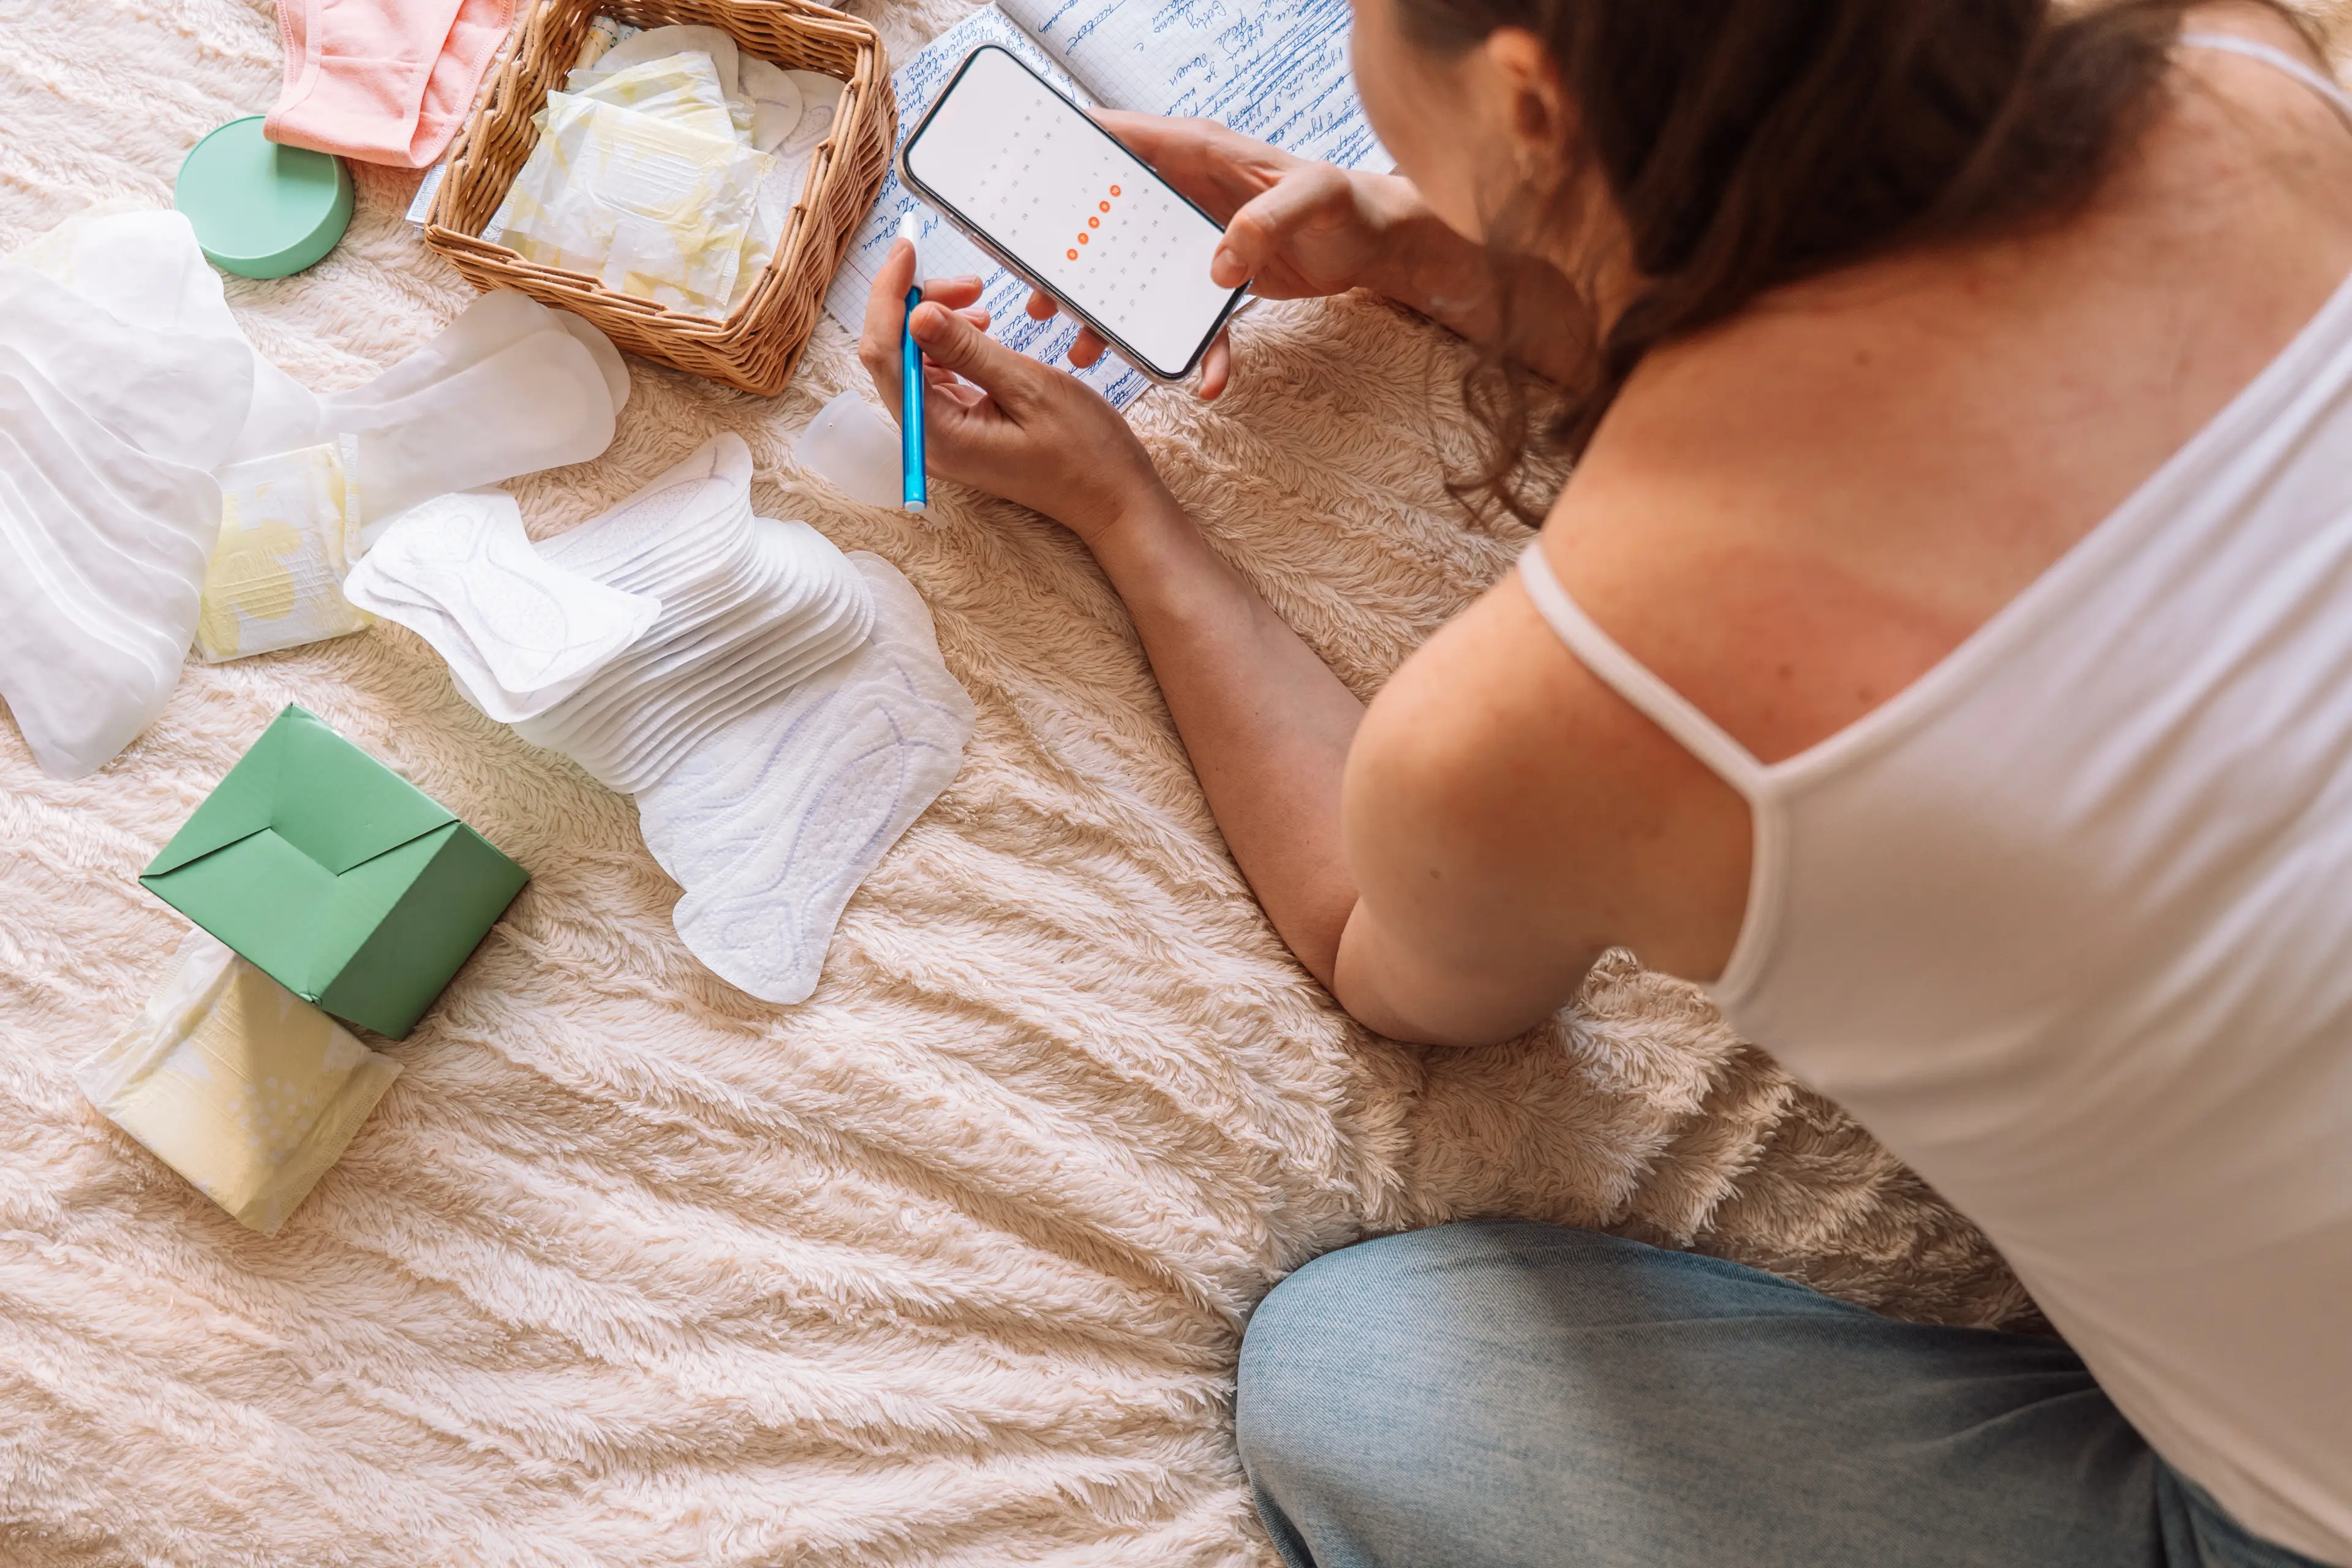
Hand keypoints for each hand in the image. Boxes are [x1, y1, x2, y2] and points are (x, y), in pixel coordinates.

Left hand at [859, 235, 1170, 545]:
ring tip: (981, 304)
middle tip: (967, 283)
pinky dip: (951, 345)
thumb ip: (968, 351)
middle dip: (918, 307)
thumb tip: (917, 312)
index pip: (885, 355)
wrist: (1112, 498)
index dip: (888, 297)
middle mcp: (929, 438)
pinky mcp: (959, 429)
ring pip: (914, 361)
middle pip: (894, 355)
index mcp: (939, 434)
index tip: (907, 251)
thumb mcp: (1029, 388)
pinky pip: (936, 376)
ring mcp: (943, 436)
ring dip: (937, 323)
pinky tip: (981, 330)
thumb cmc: (1084, 451)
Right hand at [1027, 111, 1426, 398]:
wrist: (1377, 243)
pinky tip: (1207, 384)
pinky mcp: (1220, 277)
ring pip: (1138, 272)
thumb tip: (1218, 264)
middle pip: (1111, 217)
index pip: (1125, 140)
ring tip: (1082, 343)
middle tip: (1038, 292)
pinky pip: (1199, 317)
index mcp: (1201, 156)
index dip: (1075, 151)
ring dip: (1110, 311)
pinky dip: (1200, 353)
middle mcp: (1190, 194)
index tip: (1030, 178)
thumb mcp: (1314, 200)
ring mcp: (1200, 238)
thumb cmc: (1348, 205)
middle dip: (1071, 254)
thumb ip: (1267, 221)